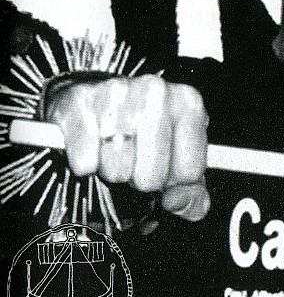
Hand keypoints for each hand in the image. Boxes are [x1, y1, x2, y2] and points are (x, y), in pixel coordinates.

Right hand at [43, 74, 209, 221]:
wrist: (94, 94)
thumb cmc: (144, 129)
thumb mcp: (178, 157)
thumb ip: (192, 192)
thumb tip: (182, 204)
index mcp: (189, 104)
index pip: (189, 173)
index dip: (173, 181)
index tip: (164, 165)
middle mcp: (156, 92)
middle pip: (151, 177)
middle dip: (140, 178)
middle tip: (134, 158)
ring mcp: (118, 92)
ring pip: (116, 172)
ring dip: (112, 171)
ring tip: (113, 150)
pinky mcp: (79, 102)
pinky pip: (84, 162)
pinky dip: (85, 164)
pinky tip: (91, 146)